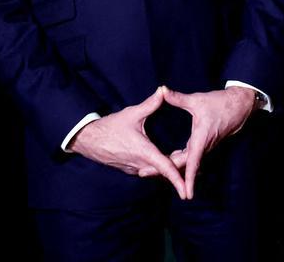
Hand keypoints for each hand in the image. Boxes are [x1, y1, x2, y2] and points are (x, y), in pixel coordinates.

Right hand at [68, 87, 186, 198]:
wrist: (90, 139)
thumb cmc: (110, 127)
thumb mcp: (131, 114)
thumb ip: (150, 104)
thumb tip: (163, 91)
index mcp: (145, 152)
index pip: (166, 169)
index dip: (179, 180)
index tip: (188, 192)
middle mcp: (141, 165)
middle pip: (165, 171)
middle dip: (179, 168)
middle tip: (193, 162)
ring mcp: (135, 169)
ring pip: (157, 172)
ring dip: (169, 168)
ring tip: (182, 160)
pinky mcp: (131, 169)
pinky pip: (149, 170)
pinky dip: (158, 167)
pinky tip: (164, 159)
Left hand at [157, 86, 256, 197]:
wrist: (238, 107)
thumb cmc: (219, 104)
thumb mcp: (197, 100)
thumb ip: (178, 98)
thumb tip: (161, 90)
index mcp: (201, 140)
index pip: (192, 163)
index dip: (187, 178)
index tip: (185, 193)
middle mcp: (203, 147)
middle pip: (183, 164)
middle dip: (166, 171)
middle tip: (145, 173)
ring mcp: (204, 147)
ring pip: (187, 162)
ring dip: (172, 167)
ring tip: (151, 170)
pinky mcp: (203, 144)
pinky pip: (190, 157)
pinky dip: (178, 161)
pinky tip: (168, 160)